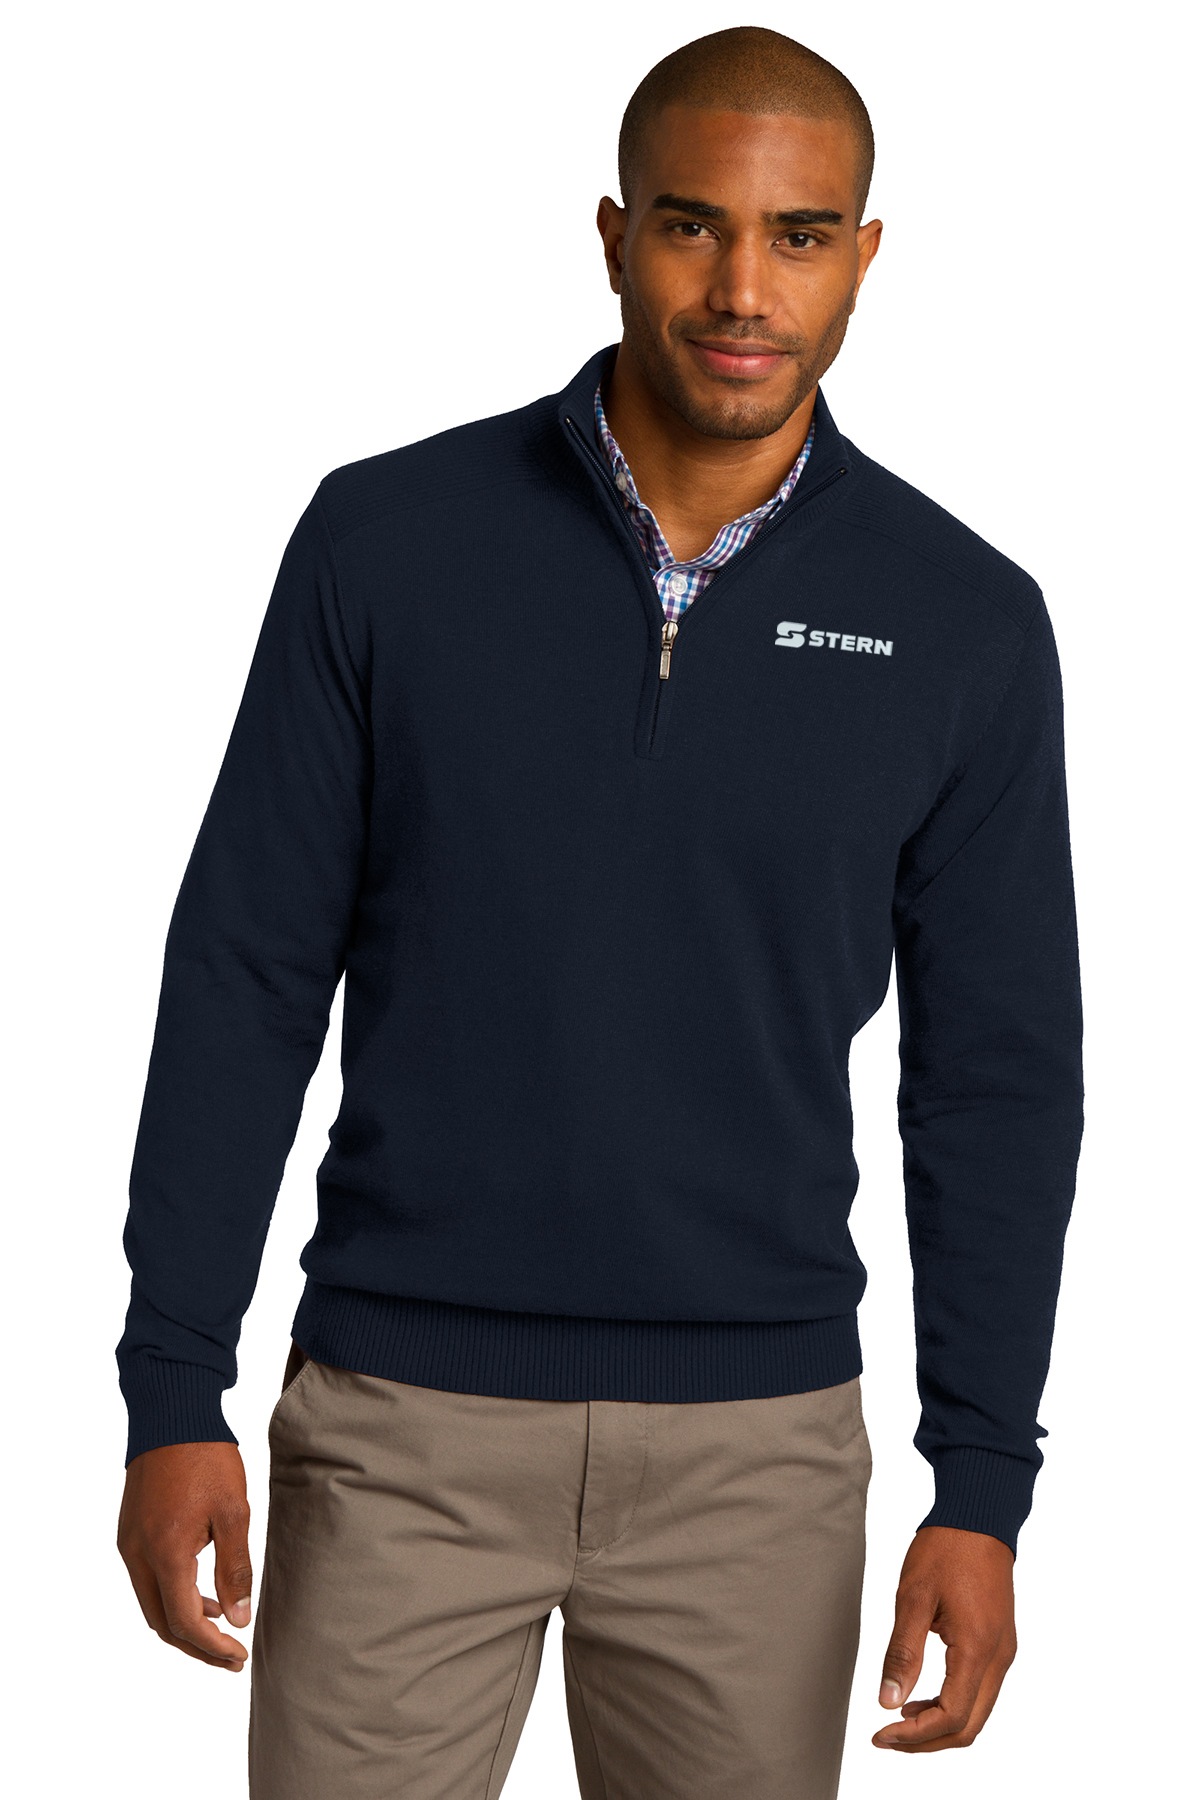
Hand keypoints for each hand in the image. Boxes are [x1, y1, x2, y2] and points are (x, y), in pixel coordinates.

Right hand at [117, 1441, 251, 1670]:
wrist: (171, 1415)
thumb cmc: (206, 1458)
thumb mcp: (233, 1512)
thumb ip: (234, 1568)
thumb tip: (239, 1618)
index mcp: (166, 1553)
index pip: (185, 1622)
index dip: (212, 1648)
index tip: (239, 1657)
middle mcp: (138, 1555)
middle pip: (162, 1623)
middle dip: (196, 1645)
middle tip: (230, 1656)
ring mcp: (128, 1545)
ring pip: (151, 1604)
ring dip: (183, 1621)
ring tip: (222, 1624)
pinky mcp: (129, 1533)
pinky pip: (146, 1581)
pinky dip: (171, 1596)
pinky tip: (201, 1590)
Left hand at [874, 1524, 1015, 1751]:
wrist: (979, 1516)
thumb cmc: (945, 1549)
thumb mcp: (913, 1597)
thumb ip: (902, 1653)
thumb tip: (888, 1702)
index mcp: (977, 1648)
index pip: (951, 1716)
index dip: (915, 1735)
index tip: (881, 1735)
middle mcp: (999, 1658)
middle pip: (968, 1726)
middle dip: (926, 1741)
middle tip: (886, 1738)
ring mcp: (1003, 1652)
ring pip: (976, 1713)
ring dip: (939, 1725)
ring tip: (898, 1719)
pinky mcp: (1000, 1644)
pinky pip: (980, 1691)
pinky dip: (952, 1705)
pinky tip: (921, 1695)